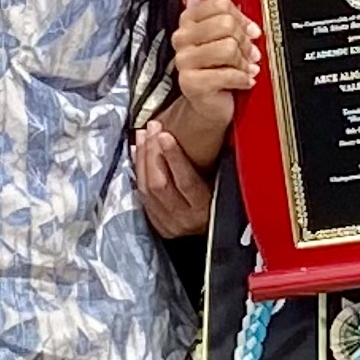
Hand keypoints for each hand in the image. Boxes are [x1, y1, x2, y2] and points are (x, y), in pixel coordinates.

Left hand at [135, 123, 213, 237]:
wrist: (215, 231)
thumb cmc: (222, 199)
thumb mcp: (223, 184)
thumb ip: (214, 165)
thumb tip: (207, 131)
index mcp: (205, 208)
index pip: (186, 182)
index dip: (174, 158)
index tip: (165, 135)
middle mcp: (185, 218)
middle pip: (159, 184)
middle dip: (152, 152)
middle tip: (152, 128)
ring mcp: (168, 223)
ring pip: (146, 189)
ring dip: (142, 158)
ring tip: (143, 135)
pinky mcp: (158, 224)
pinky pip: (141, 195)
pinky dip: (137, 172)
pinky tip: (137, 154)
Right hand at [171, 0, 258, 147]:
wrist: (211, 104)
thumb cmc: (220, 70)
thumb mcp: (227, 40)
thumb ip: (237, 26)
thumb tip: (252, 29)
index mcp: (189, 20)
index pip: (220, 5)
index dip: (241, 18)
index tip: (249, 32)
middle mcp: (182, 37)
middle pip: (226, 24)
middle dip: (245, 41)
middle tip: (249, 54)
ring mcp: (183, 60)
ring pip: (228, 47)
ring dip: (243, 62)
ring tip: (244, 69)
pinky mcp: (190, 82)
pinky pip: (228, 74)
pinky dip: (243, 79)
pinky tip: (243, 82)